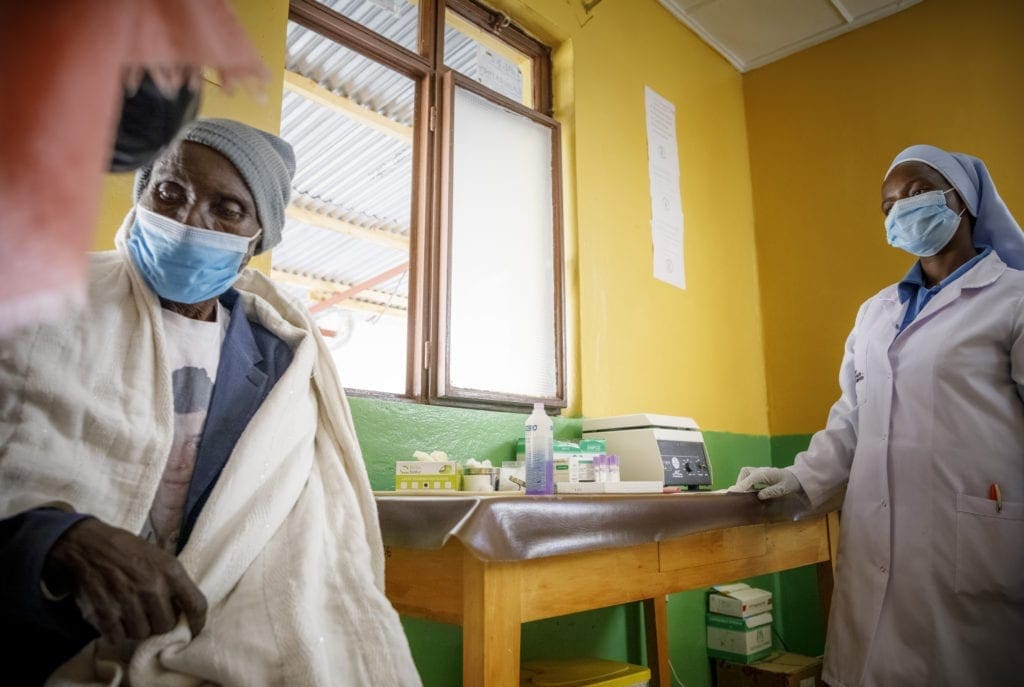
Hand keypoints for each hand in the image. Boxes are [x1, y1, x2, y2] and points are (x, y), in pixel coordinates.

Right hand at [43, 519, 206, 643]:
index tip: (192, 630)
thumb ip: (174, 581)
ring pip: (142, 634)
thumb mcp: (160, 556)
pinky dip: (116, 633)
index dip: (197, 623)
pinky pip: (117, 637)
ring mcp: (128, 600)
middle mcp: (152, 586)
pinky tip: (115, 620)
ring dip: (137, 628)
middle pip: (167, 626)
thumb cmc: (128, 550)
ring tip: (131, 615)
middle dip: (159, 623)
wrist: (89, 544)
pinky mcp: (104, 612)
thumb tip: (185, 610)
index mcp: (171, 571)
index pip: (196, 605)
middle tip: (150, 615)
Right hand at [731, 467, 802, 499]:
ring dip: (743, 482)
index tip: (732, 491)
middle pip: (745, 473)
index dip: (741, 485)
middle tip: (740, 495)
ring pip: (745, 473)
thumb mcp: (784, 489)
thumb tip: (760, 495)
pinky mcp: (759, 474)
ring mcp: (759, 471)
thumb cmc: (790, 483)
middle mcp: (760, 470)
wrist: (795, 477)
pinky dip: (746, 482)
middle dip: (740, 483)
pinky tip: (750, 491)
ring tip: (745, 494)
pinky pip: (748, 476)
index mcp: (765, 473)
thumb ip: (772, 492)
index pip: (750, 479)